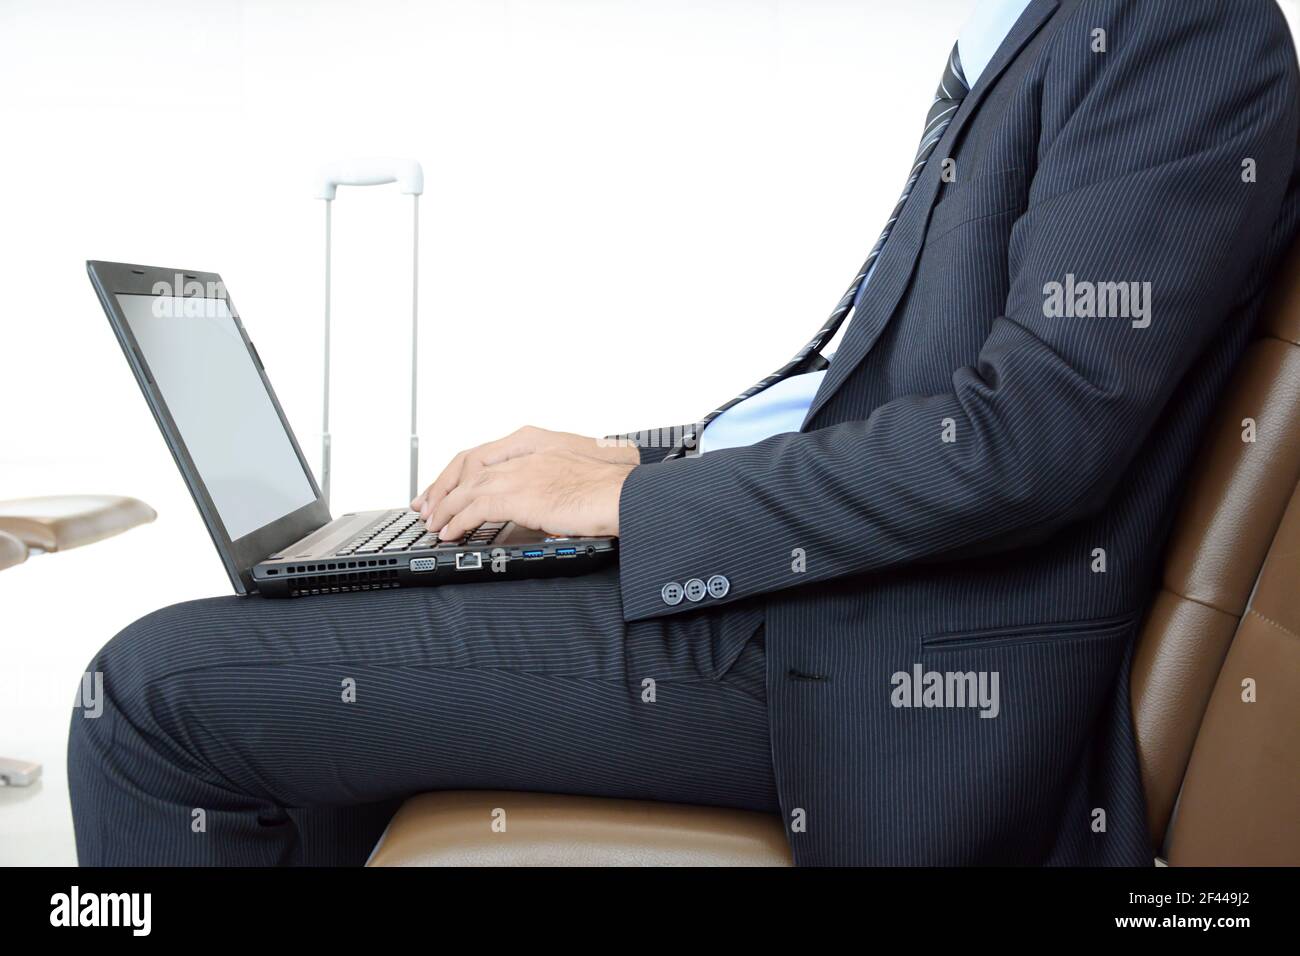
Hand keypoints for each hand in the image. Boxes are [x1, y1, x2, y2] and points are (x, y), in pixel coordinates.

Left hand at [421, 449, 634, 539]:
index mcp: (535, 444)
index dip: (458, 474)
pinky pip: (476, 508)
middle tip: (427, 507)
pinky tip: (451, 533)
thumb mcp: (571, 475)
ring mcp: (520, 473)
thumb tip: (535, 500)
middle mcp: (523, 453)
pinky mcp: (520, 496)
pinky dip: (458, 521)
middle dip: (442, 489)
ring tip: (434, 525)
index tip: (445, 490)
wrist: (623, 493)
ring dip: (446, 508)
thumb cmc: (609, 489)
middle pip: (467, 468)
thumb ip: (547, 480)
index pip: (483, 455)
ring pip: (467, 488)